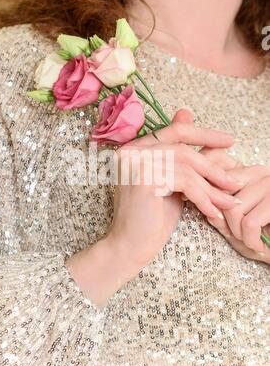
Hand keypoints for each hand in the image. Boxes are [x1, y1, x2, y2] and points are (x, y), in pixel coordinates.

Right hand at [68, 110, 240, 304]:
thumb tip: (192, 117)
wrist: (130, 247)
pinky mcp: (143, 179)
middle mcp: (131, 151)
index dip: (204, 134)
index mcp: (136, 148)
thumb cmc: (151, 219)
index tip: (229, 141)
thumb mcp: (172, 184)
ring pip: (186, 166)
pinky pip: (184, 182)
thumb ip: (181, 160)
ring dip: (211, 186)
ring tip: (228, 202)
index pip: (174, 130)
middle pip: (183, 148)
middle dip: (213, 166)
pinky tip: (212, 212)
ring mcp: (135, 163)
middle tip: (235, 181)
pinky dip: (203, 197)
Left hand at [206, 163, 269, 262]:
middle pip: (220, 192)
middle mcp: (261, 172)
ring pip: (233, 209)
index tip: (191, 200)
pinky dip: (251, 240)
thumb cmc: (266, 241)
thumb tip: (200, 204)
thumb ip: (220, 215)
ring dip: (239, 234)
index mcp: (249, 173)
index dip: (201, 185)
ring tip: (251, 242)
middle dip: (222, 219)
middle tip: (237, 236)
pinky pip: (250, 222)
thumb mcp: (238, 229)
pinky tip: (259, 246)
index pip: (214, 164)